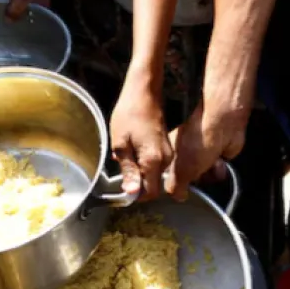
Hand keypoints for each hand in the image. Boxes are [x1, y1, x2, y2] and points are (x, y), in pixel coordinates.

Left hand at [110, 86, 172, 200]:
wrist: (143, 93)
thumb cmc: (129, 114)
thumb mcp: (121, 144)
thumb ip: (128, 170)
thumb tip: (132, 192)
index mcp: (154, 160)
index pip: (151, 192)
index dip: (137, 195)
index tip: (123, 188)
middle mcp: (166, 159)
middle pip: (154, 185)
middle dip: (138, 183)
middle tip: (122, 169)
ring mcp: (168, 153)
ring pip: (155, 174)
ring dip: (140, 172)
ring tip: (125, 156)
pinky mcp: (167, 147)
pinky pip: (156, 164)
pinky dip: (144, 163)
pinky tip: (132, 150)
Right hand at [167, 102, 244, 200]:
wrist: (223, 125)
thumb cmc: (197, 141)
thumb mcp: (180, 171)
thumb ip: (175, 187)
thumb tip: (177, 196)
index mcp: (168, 152)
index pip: (166, 175)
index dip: (173, 184)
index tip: (177, 190)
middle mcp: (183, 152)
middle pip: (186, 178)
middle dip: (194, 181)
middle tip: (196, 177)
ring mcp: (201, 153)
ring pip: (203, 177)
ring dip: (208, 177)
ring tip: (210, 167)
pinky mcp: (217, 154)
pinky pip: (216, 172)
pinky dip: (219, 170)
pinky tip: (219, 163)